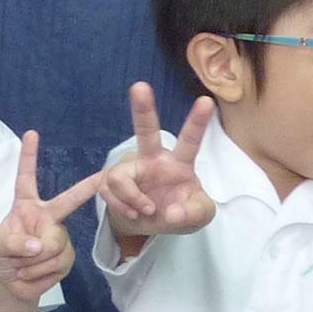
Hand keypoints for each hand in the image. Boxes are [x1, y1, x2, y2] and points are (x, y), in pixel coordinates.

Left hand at [0, 131, 101, 299]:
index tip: (31, 133)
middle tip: (104, 174)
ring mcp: (59, 236)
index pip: (26, 178)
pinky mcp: (67, 255)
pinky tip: (31, 275)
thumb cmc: (1, 258)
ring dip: (34, 262)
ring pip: (54, 244)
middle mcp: (47, 216)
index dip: (28, 156)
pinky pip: (58, 262)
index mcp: (25, 206)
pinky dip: (40, 273)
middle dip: (87, 186)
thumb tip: (38, 245)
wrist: (11, 285)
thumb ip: (14, 243)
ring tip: (21, 266)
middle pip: (69, 200)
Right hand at [99, 86, 217, 240]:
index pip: (189, 141)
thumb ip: (193, 213)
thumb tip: (170, 212)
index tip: (206, 101)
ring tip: (144, 211)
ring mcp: (131, 170)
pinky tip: (128, 211)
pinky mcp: (111, 181)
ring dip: (130, 199)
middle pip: (146, 131)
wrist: (153, 224)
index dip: (196, 122)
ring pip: (119, 177)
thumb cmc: (180, 210)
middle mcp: (153, 160)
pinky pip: (106, 191)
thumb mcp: (199, 215)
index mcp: (178, 163)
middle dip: (142, 109)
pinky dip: (119, 206)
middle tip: (140, 87)